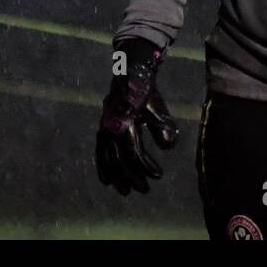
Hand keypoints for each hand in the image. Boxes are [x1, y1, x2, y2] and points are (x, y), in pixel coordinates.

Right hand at [95, 38, 179, 194]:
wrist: (128, 75)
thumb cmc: (145, 91)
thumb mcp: (157, 107)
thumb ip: (162, 126)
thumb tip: (167, 147)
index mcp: (125, 123)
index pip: (134, 153)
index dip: (146, 166)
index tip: (159, 175)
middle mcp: (112, 129)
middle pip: (120, 161)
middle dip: (132, 177)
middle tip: (145, 189)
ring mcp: (105, 130)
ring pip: (108, 159)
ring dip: (117, 177)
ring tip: (125, 191)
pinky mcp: (103, 130)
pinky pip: (100, 152)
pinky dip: (102, 167)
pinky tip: (106, 181)